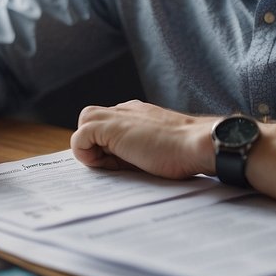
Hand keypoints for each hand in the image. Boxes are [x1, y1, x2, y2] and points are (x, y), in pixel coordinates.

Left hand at [69, 100, 213, 178]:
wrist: (196, 144)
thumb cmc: (185, 152)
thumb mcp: (157, 148)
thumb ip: (138, 148)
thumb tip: (121, 163)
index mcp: (138, 114)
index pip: (109, 125)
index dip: (109, 147)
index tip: (125, 165)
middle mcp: (126, 110)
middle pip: (93, 119)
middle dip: (96, 142)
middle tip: (115, 165)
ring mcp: (118, 116)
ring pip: (84, 122)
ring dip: (90, 145)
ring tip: (110, 164)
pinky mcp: (110, 127)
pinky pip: (80, 136)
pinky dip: (86, 152)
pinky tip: (106, 164)